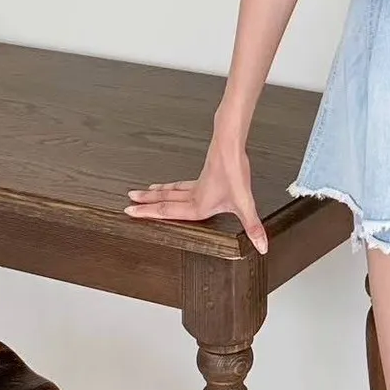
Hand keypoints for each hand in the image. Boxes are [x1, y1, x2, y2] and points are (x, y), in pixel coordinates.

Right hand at [124, 135, 267, 253]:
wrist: (230, 143)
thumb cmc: (234, 171)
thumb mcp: (245, 203)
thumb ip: (253, 227)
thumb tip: (262, 246)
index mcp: (198, 205)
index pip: (167, 211)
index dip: (148, 214)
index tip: (130, 213)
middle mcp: (194, 195)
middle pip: (164, 200)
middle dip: (145, 204)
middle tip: (128, 204)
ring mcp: (198, 183)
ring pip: (171, 190)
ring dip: (156, 193)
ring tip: (142, 193)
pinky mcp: (204, 174)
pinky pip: (182, 183)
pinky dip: (172, 185)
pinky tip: (173, 185)